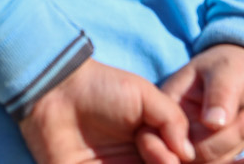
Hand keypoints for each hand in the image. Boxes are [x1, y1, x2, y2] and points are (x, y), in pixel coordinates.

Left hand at [20, 58, 191, 163]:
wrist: (54, 89)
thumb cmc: (100, 87)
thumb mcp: (144, 95)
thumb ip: (173, 120)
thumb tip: (189, 153)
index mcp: (152, 148)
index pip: (174, 163)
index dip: (172, 161)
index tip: (163, 149)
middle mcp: (134, 163)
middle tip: (146, 147)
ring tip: (142, 150)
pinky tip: (116, 159)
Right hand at [151, 45, 243, 163]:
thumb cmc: (232, 66)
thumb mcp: (227, 72)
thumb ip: (220, 94)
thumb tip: (213, 123)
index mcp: (168, 103)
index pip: (163, 132)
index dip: (180, 144)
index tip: (219, 127)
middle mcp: (174, 128)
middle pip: (190, 153)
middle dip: (225, 139)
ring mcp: (194, 143)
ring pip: (209, 163)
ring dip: (237, 146)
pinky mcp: (215, 154)